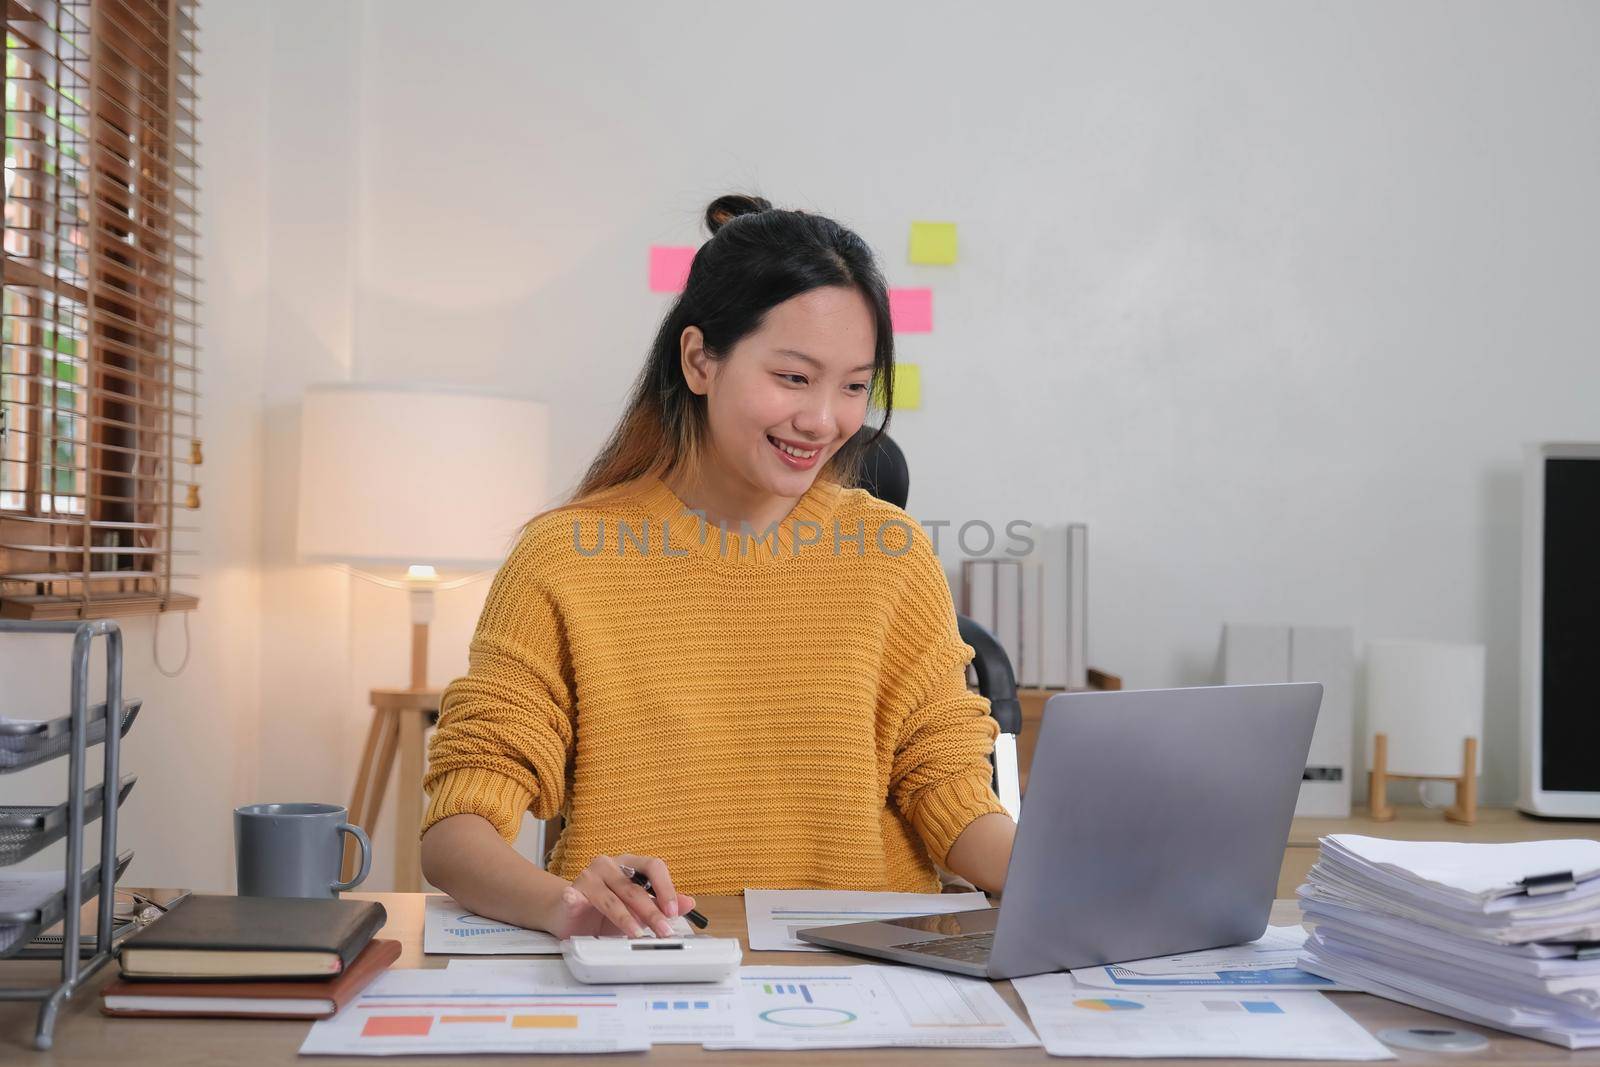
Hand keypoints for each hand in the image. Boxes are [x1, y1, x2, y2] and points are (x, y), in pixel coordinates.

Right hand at [541, 854, 695, 938]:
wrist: (568, 911)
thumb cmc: (604, 909)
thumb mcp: (637, 908)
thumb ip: (661, 904)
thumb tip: (688, 903)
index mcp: (629, 865)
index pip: (653, 867)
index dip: (665, 888)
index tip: (673, 911)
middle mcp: (609, 866)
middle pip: (634, 888)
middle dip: (652, 912)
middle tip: (663, 931)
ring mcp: (588, 877)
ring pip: (611, 898)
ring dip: (626, 918)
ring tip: (637, 934)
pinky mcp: (570, 892)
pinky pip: (574, 897)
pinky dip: (575, 899)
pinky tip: (575, 902)